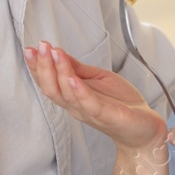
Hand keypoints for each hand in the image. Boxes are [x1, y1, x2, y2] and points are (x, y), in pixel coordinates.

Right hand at [25, 40, 167, 150]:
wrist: (144, 127)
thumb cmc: (120, 102)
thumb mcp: (96, 78)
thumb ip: (77, 68)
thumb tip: (57, 52)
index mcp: (71, 97)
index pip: (48, 82)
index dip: (37, 66)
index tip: (30, 48)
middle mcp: (75, 106)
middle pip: (51, 88)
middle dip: (43, 67)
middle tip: (40, 47)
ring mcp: (89, 112)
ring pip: (66, 94)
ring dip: (59, 72)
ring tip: (55, 53)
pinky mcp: (106, 116)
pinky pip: (89, 104)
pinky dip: (79, 92)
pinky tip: (73, 79)